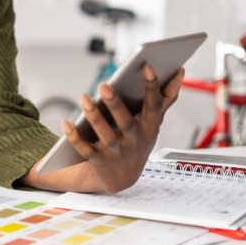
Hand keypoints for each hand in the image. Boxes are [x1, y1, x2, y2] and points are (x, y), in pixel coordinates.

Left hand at [61, 66, 184, 192]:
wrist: (122, 178)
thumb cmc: (138, 140)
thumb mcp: (154, 122)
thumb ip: (167, 97)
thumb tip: (180, 71)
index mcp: (149, 128)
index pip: (153, 106)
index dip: (152, 87)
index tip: (148, 67)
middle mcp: (134, 141)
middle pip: (125, 122)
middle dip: (115, 104)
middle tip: (103, 85)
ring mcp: (116, 152)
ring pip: (105, 135)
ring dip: (94, 117)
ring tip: (84, 98)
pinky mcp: (97, 160)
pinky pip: (84, 149)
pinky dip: (74, 137)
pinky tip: (64, 122)